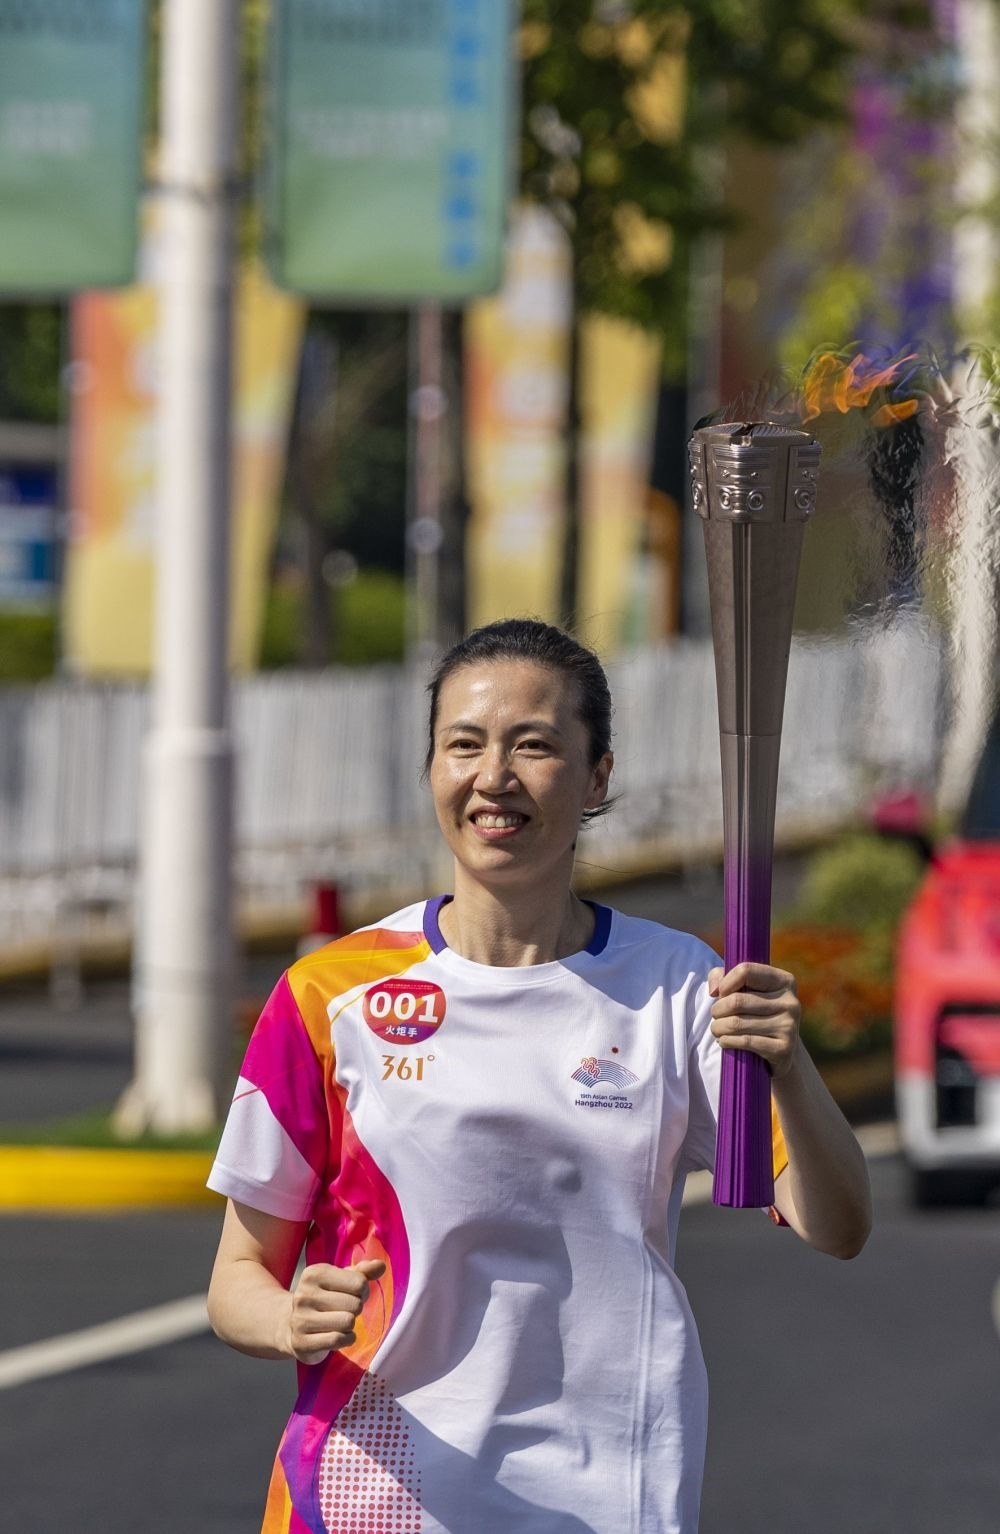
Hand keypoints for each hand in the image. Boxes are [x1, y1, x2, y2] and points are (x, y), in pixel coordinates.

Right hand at [286, 1258, 385, 1363]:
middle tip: (346, 1310)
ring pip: (347, 1322)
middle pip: (355, 1304)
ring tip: (340, 1322)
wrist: (289, 1325)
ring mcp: (301, 1319)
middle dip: (356, 1309)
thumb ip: (362, 1272)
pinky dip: (346, 1339)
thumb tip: (380, 1265)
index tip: (354, 1294)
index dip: (363, 1290)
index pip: (359, 1282)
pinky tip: (339, 1336)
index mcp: (314, 1273)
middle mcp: (304, 1294)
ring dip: (350, 1325)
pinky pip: (338, 1340)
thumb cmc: (323, 1298)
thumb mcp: (341, 1280)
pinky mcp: (302, 1343)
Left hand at [708, 962, 800, 1079]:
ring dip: (718, 1027)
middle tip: (716, 1016)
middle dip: (717, 1010)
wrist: (783, 1050)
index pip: (746, 971)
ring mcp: (789, 1026)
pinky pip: (745, 1041)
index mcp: (784, 981)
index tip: (720, 994)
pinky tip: (724, 1041)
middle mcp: (791, 1002)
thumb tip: (715, 989)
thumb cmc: (757, 1012)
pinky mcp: (784, 1049)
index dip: (725, 983)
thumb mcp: (745, 988)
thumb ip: (723, 976)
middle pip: (737, 1001)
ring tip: (717, 1029)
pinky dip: (727, 1041)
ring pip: (737, 1023)